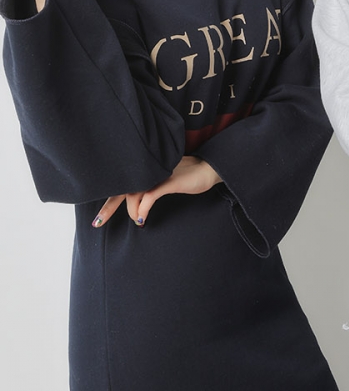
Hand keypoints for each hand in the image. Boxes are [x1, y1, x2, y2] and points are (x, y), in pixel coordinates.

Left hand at [92, 156, 222, 227]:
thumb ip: (150, 186)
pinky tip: (141, 219)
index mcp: (145, 169)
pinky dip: (143, 209)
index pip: (122, 182)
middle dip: (108, 206)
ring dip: (131, 211)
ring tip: (138, 220)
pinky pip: (149, 197)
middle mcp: (148, 170)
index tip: (100, 213)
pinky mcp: (168, 181)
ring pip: (134, 194)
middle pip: (121, 187)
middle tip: (98, 222)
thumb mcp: (165, 181)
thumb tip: (137, 201)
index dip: (109, 197)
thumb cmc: (188, 175)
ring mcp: (157, 175)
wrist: (208, 168)